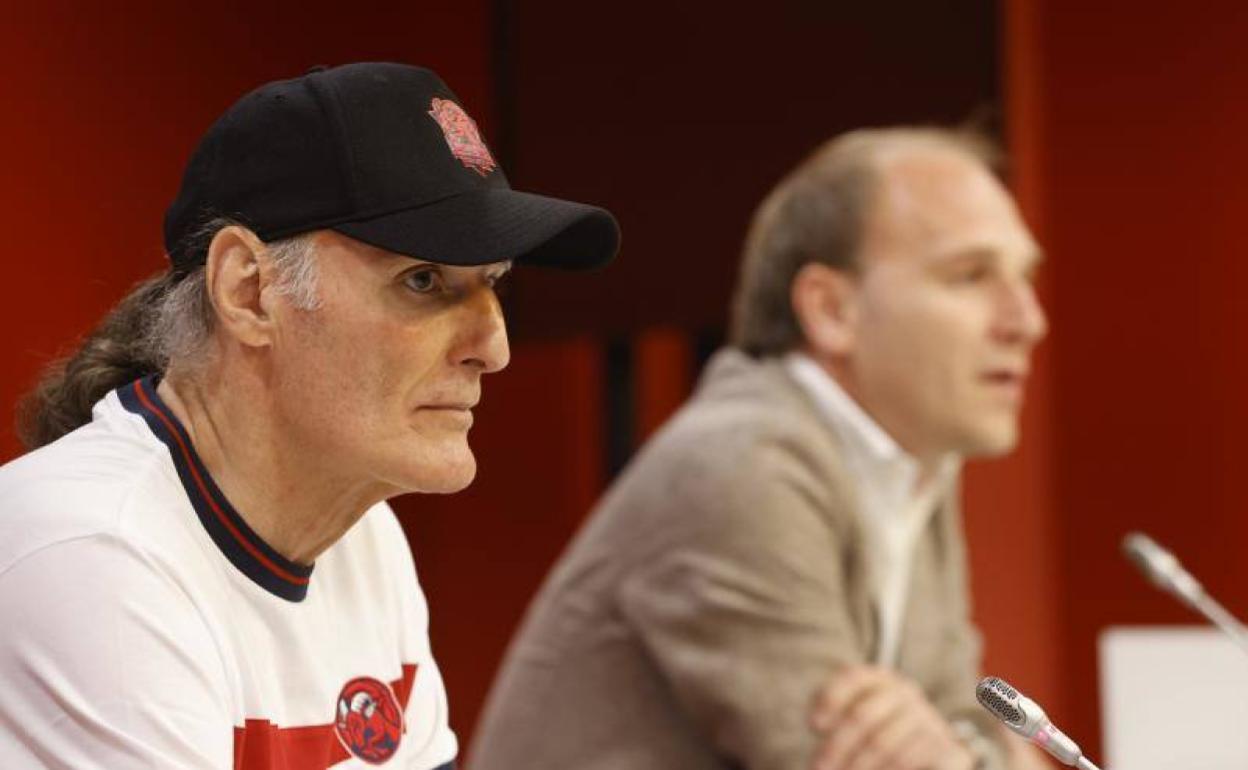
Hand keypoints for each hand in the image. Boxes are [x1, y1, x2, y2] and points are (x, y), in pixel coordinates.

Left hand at [809, 665, 973, 769]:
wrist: (930, 757)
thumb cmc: (878, 736)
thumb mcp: (854, 721)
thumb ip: (833, 713)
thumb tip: (818, 722)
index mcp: (881, 680)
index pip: (853, 677)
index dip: (831, 698)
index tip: (815, 725)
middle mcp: (906, 694)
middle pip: (862, 716)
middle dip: (835, 746)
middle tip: (817, 768)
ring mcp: (929, 720)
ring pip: (883, 743)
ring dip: (857, 765)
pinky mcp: (949, 750)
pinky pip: (910, 759)